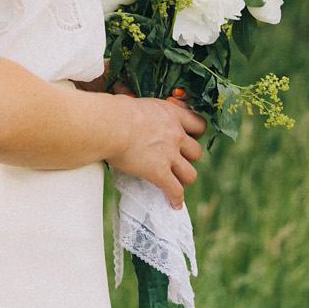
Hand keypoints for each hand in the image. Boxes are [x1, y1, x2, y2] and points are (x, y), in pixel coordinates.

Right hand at [105, 95, 205, 209]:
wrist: (110, 125)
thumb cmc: (117, 111)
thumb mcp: (141, 104)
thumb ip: (151, 112)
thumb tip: (142, 115)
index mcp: (172, 114)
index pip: (199, 124)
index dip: (195, 134)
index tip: (188, 138)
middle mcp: (176, 134)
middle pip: (197, 152)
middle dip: (188, 158)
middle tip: (177, 161)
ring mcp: (170, 154)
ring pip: (190, 174)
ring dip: (184, 179)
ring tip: (177, 183)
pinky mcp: (160, 172)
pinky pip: (175, 190)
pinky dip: (176, 198)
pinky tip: (173, 203)